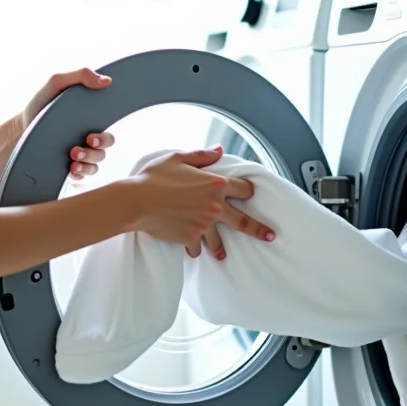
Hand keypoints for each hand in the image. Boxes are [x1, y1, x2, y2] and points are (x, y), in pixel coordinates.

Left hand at [20, 68, 114, 181]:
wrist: (18, 129)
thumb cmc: (40, 105)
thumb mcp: (56, 83)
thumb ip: (80, 75)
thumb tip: (107, 81)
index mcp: (89, 123)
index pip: (108, 134)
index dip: (105, 138)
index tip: (91, 137)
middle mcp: (87, 141)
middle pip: (104, 151)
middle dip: (95, 152)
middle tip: (77, 149)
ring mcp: (78, 157)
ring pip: (95, 166)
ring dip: (87, 164)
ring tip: (72, 160)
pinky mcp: (67, 170)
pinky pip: (82, 177)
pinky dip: (80, 174)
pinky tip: (70, 170)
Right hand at [125, 146, 275, 259]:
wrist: (136, 201)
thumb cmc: (154, 177)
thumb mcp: (178, 158)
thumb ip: (203, 156)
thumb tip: (219, 149)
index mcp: (215, 184)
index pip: (243, 188)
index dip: (247, 189)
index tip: (249, 193)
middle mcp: (215, 206)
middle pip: (243, 221)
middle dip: (259, 229)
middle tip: (270, 236)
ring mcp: (204, 225)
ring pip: (219, 240)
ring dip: (221, 248)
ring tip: (224, 256)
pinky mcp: (190, 238)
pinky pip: (196, 247)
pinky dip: (194, 248)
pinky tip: (194, 252)